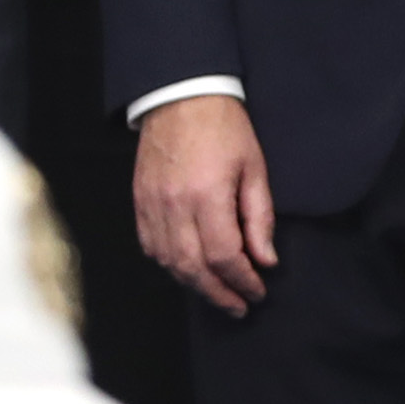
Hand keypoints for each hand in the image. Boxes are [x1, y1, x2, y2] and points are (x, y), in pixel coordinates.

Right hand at [133, 93, 280, 314]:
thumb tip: (265, 259)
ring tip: (218, 293)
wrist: (180, 96)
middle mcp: (174, 206)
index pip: (224, 256)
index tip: (258, 290)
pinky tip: (188, 270)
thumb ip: (260, 218)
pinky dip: (170, 265)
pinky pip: (150, 246)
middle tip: (239, 307)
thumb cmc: (224, 127)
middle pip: (193, 268)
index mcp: (207, 195)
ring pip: (169, 262)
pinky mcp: (139, 202)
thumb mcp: (254, 168)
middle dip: (219, 294)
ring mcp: (152, 205)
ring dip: (194, 284)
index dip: (242, 280)